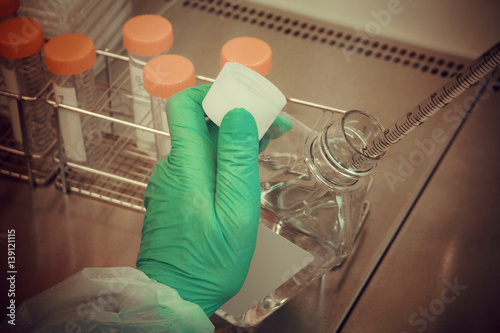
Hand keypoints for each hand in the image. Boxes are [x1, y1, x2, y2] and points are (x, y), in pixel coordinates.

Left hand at [136, 85, 260, 316]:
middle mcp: (172, 168)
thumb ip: (236, 160)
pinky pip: (198, 167)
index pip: (185, 105)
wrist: (175, 297)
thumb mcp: (236, 212)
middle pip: (200, 124)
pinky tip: (242, 174)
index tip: (247, 102)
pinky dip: (221, 162)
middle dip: (236, 118)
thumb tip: (237, 114)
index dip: (214, 94)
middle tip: (272, 128)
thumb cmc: (208, 262)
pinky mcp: (173, 196)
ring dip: (232, 141)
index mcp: (186, 165)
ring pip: (202, 146)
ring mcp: (170, 182)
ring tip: (266, 148)